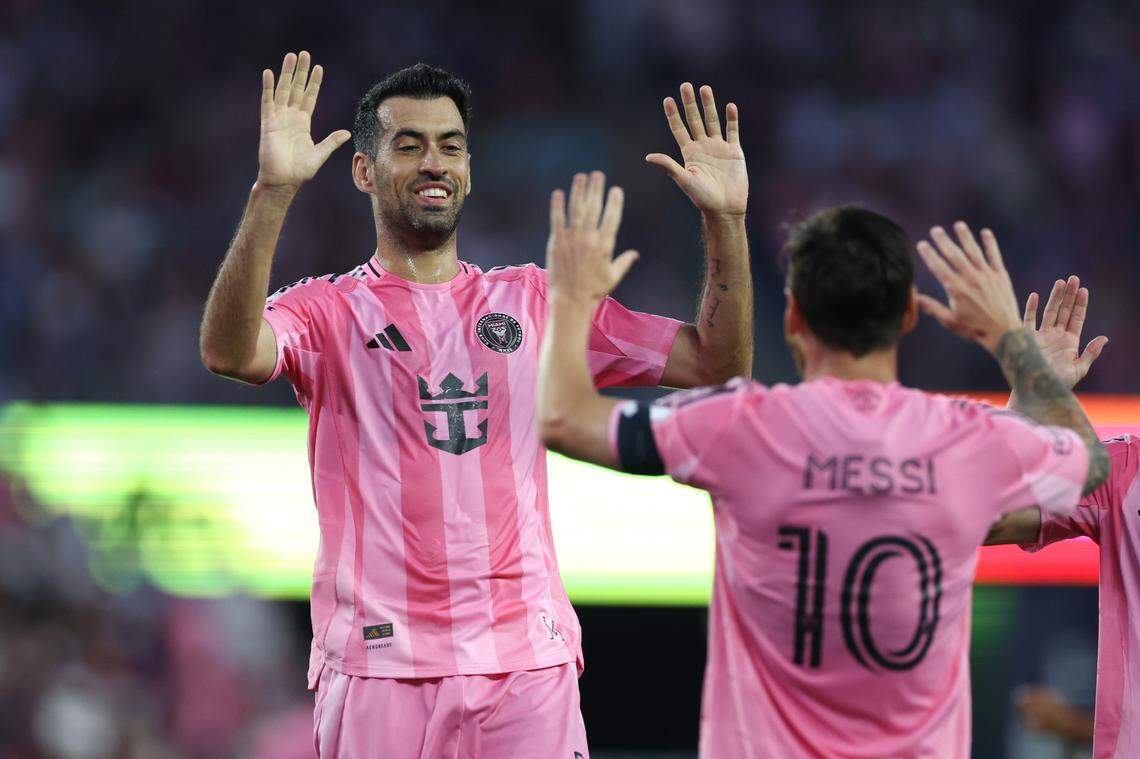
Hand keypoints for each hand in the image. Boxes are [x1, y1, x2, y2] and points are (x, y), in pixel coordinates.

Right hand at [257, 51, 351, 191]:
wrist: (283, 181)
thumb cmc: (300, 171)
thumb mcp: (320, 154)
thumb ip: (331, 142)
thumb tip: (347, 133)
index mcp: (303, 123)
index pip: (310, 97)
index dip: (314, 83)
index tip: (319, 68)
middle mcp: (291, 117)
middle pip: (297, 89)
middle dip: (301, 71)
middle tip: (304, 53)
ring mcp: (278, 118)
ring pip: (283, 90)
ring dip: (286, 73)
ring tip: (291, 56)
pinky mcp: (268, 124)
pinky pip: (267, 102)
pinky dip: (268, 87)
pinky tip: (268, 73)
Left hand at [546, 172, 638, 303]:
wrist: (571, 300)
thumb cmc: (594, 290)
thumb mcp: (613, 276)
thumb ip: (624, 262)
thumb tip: (635, 254)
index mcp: (605, 245)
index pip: (612, 217)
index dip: (614, 201)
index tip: (616, 189)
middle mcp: (589, 238)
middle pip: (594, 207)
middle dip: (596, 188)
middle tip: (597, 174)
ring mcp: (572, 239)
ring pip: (576, 209)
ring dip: (578, 190)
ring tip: (581, 177)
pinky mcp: (557, 242)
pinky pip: (557, 219)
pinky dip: (557, 205)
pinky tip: (558, 193)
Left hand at [646, 83, 746, 217]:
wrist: (725, 209)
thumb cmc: (703, 198)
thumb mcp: (684, 180)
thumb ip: (669, 166)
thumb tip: (648, 157)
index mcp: (689, 154)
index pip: (679, 129)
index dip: (673, 115)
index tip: (667, 100)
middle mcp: (703, 147)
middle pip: (695, 120)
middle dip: (690, 104)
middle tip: (685, 86)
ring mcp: (719, 148)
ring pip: (713, 121)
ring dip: (709, 105)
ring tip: (704, 88)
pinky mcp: (734, 152)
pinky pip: (732, 131)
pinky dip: (731, 119)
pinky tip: (729, 106)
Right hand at [916, 222, 1022, 354]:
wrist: (1004, 332)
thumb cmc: (974, 329)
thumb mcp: (950, 321)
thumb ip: (932, 308)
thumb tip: (915, 298)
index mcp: (957, 290)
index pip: (939, 268)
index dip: (929, 255)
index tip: (921, 244)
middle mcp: (971, 279)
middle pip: (955, 255)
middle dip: (944, 241)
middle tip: (935, 230)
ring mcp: (987, 276)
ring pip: (974, 252)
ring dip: (965, 237)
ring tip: (958, 225)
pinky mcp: (1001, 276)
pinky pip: (994, 256)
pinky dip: (990, 243)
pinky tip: (985, 232)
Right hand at [1022, 275, 1107, 389]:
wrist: (1035, 391)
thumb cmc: (1057, 383)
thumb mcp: (1079, 369)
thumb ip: (1090, 353)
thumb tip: (1104, 338)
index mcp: (1069, 342)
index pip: (1077, 318)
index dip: (1081, 304)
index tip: (1084, 290)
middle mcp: (1056, 336)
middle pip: (1064, 311)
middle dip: (1069, 295)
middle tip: (1074, 278)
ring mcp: (1041, 336)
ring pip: (1049, 312)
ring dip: (1055, 297)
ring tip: (1060, 282)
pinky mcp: (1027, 338)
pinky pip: (1028, 320)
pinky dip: (1031, 308)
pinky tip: (1035, 295)